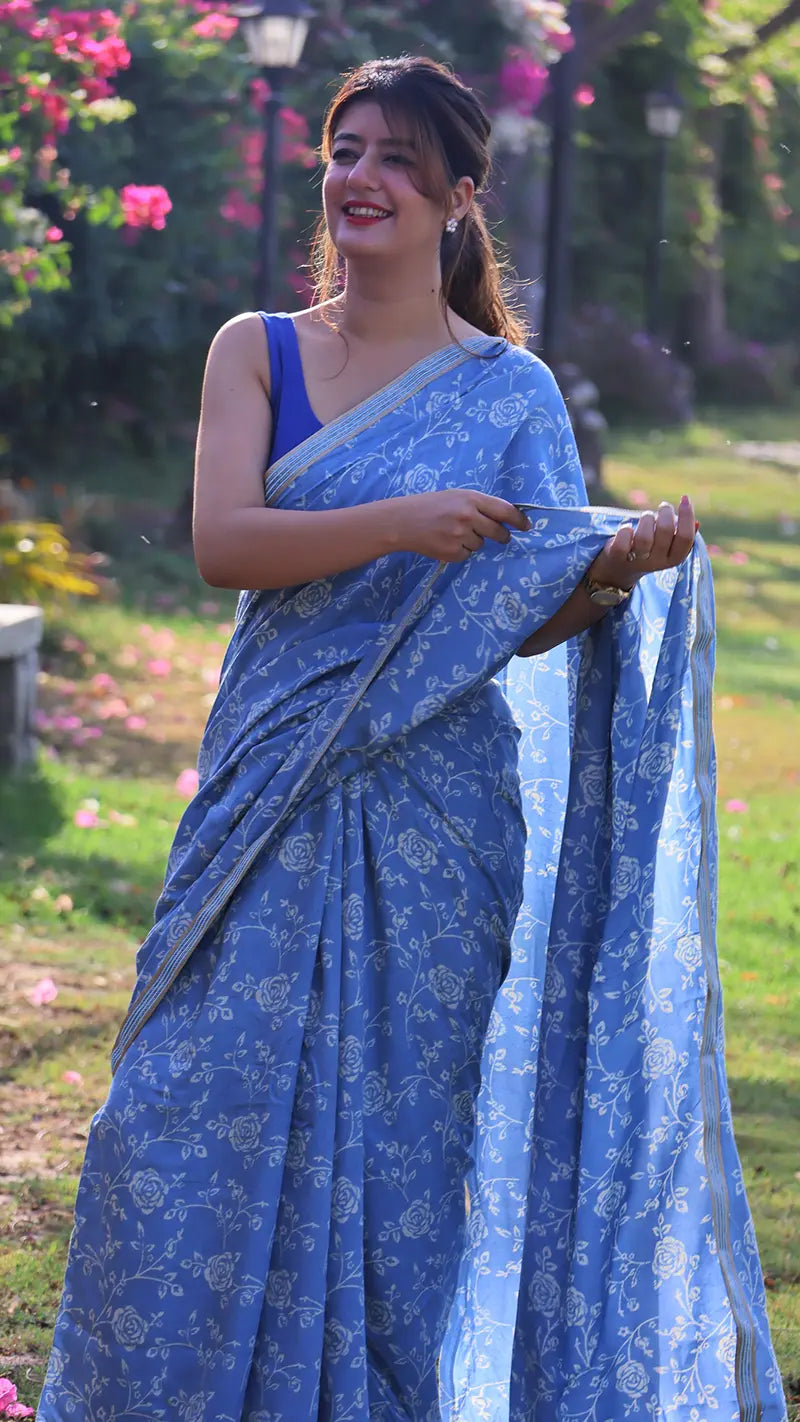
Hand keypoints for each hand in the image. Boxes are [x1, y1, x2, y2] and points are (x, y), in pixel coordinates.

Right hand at [394, 489, 529, 562]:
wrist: (403, 521)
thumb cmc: (431, 506)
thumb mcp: (456, 497)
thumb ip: (479, 506)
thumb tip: (505, 519)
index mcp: (471, 499)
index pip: (505, 510)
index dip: (518, 520)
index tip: (526, 526)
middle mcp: (468, 516)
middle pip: (498, 532)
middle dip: (501, 536)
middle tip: (500, 537)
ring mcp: (459, 535)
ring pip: (480, 544)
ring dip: (473, 541)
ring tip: (453, 533)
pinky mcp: (451, 552)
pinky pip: (467, 555)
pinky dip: (460, 551)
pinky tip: (445, 542)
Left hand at [591, 495, 696, 588]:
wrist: (622, 568)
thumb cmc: (651, 549)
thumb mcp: (669, 544)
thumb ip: (682, 534)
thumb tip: (696, 524)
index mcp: (675, 558)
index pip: (686, 538)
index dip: (687, 515)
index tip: (685, 499)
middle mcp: (657, 562)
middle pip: (665, 531)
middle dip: (665, 512)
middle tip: (664, 507)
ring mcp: (637, 560)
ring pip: (644, 537)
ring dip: (646, 518)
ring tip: (646, 517)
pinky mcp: (618, 557)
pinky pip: (623, 542)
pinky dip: (625, 529)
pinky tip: (628, 528)